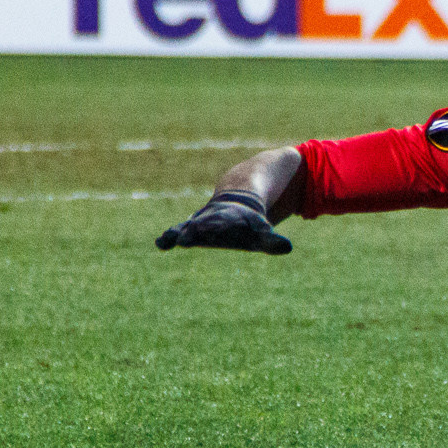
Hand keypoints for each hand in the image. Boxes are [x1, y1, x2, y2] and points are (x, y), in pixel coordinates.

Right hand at [155, 190, 291, 254]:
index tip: (208, 230)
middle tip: (185, 237)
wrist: (235, 200)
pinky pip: (178, 232)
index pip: (225, 222)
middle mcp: (213, 218)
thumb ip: (271, 241)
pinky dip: (170, 237)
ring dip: (180, 233)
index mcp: (231, 217)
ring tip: (168, 240)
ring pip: (188, 227)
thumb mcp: (261, 231)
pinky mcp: (191, 229)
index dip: (218, 225)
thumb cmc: (249, 223)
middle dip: (196, 230)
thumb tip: (287, 247)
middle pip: (203, 224)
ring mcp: (200, 222)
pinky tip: (160, 244)